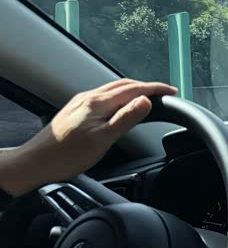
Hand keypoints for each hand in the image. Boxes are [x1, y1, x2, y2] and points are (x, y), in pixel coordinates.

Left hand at [1, 79, 175, 194]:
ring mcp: (81, 102)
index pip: (134, 89)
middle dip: (147, 86)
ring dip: (133, 90)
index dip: (155, 88)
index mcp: (98, 103)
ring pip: (113, 89)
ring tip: (148, 97)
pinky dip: (120, 96)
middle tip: (164, 93)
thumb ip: (126, 118)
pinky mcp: (76, 110)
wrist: (35, 163)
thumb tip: (146, 101)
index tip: (171, 91)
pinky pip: (104, 96)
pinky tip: (122, 105)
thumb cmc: (66, 156)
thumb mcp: (103, 139)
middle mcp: (89, 97)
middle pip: (124, 85)